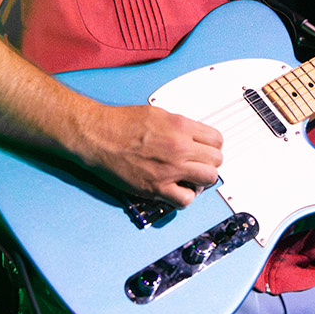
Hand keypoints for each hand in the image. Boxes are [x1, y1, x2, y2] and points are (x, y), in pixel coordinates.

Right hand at [79, 103, 222, 208]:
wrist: (97, 135)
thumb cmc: (119, 123)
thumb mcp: (157, 113)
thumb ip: (179, 126)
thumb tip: (193, 136)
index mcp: (181, 126)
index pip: (217, 140)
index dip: (213, 146)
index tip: (206, 150)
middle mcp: (179, 148)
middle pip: (216, 161)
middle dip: (209, 163)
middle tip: (198, 164)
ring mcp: (170, 169)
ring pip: (207, 180)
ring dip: (201, 180)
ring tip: (190, 178)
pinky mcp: (157, 187)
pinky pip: (185, 200)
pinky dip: (185, 197)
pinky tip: (177, 190)